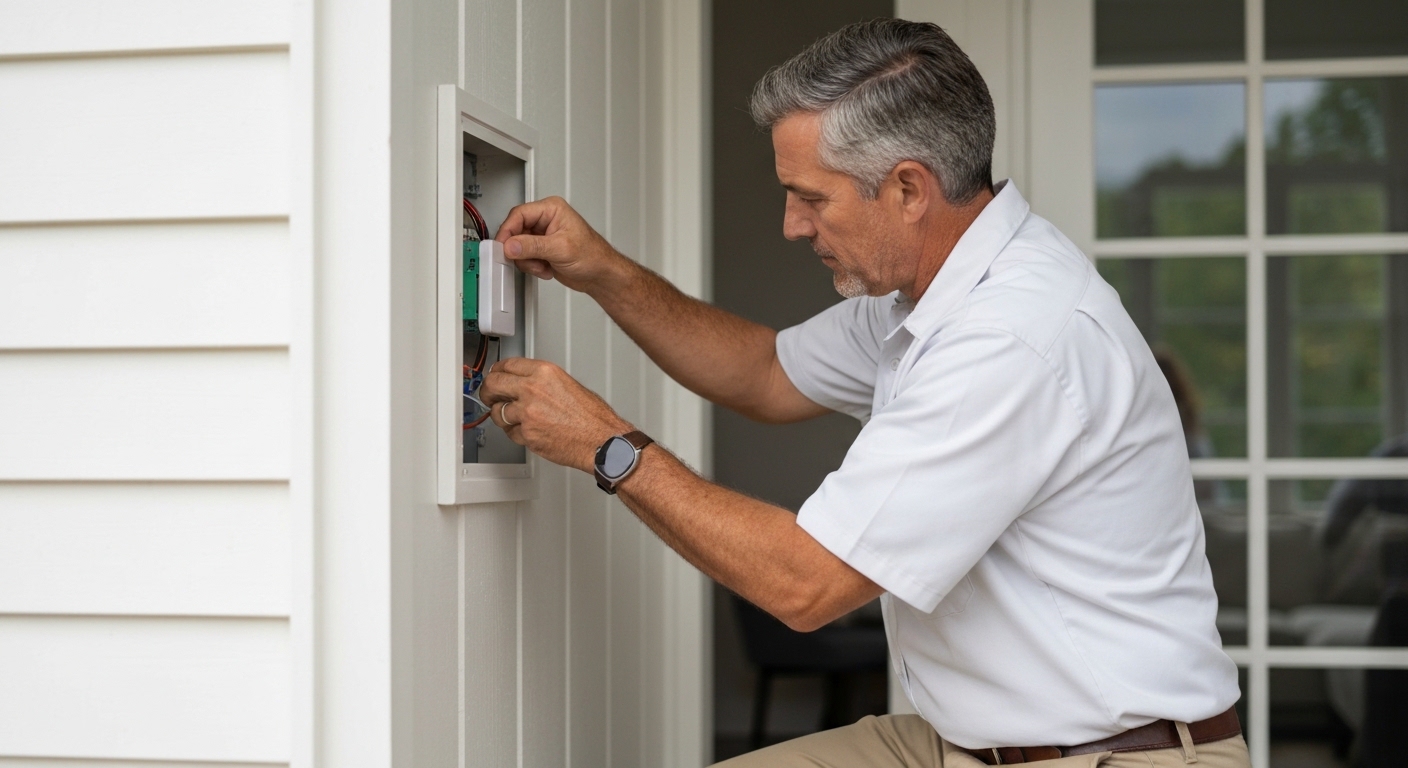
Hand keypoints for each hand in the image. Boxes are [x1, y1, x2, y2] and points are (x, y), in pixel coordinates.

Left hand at [478, 357, 634, 472]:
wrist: (602, 441)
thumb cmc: (594, 417)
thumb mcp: (569, 385)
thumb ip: (543, 382)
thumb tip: (525, 383)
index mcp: (545, 373)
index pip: (507, 365)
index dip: (497, 370)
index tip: (494, 375)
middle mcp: (532, 390)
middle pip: (493, 384)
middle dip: (487, 390)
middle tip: (488, 395)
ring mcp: (527, 413)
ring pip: (498, 412)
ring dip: (501, 415)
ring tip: (510, 417)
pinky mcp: (527, 435)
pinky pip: (510, 433)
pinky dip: (515, 433)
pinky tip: (527, 431)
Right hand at [494, 196, 623, 293]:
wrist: (601, 275)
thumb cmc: (593, 256)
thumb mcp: (560, 249)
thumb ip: (532, 247)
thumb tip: (510, 245)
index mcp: (551, 209)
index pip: (519, 214)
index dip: (508, 230)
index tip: (503, 246)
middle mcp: (546, 220)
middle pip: (516, 231)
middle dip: (520, 250)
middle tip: (526, 260)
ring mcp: (543, 236)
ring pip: (518, 247)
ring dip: (528, 261)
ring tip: (543, 265)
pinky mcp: (541, 250)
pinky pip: (524, 258)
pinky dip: (532, 267)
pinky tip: (546, 268)